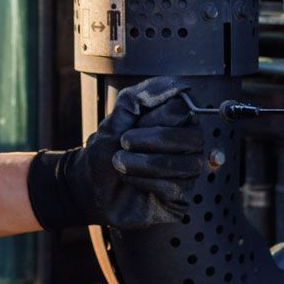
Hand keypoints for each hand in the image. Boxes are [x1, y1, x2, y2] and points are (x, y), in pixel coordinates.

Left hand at [27, 75, 203, 229]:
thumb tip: (178, 85)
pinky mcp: (180, 198)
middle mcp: (188, 145)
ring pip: (189, 164)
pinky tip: (129, 178)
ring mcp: (187, 172)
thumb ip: (141, 97)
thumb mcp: (117, 117)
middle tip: (124, 141)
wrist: (89, 185)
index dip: (157, 116)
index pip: (186, 108)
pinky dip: (146, 180)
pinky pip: (176, 188)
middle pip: (194, 137)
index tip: (133, 122)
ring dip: (147, 162)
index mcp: (177, 121)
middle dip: (154, 139)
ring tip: (120, 161)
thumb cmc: (106, 149)